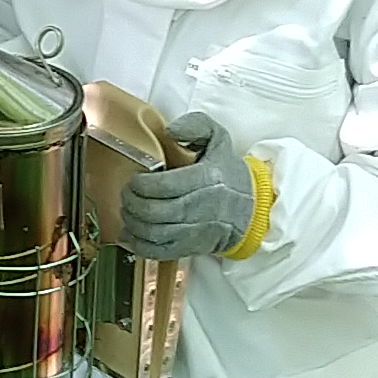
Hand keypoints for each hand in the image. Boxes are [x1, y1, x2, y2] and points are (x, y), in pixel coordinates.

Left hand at [116, 111, 259, 261]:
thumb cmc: (227, 172)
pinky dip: (139, 245)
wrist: (250, 208)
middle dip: (132, 203)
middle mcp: (202, 206)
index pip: (165, 186)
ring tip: (128, 212)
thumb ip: (196, 126)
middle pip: (155, 211)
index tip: (135, 180)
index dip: (142, 185)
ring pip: (154, 233)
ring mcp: (197, 230)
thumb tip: (171, 131)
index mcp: (207, 178)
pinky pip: (160, 251)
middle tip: (126, 195)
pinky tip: (130, 235)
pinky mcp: (192, 247)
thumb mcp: (218, 138)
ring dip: (133, 223)